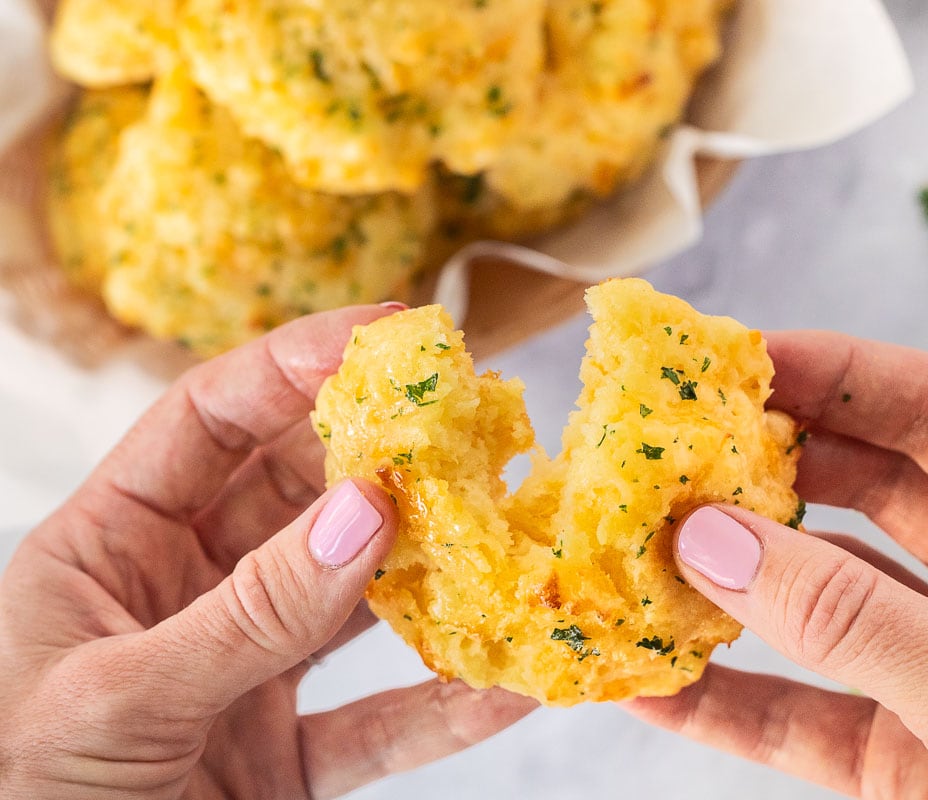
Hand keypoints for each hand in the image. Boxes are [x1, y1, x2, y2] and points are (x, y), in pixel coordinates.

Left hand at [0, 307, 534, 798]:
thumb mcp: (119, 698)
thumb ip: (247, 612)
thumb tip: (366, 510)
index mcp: (108, 550)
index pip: (207, 421)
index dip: (292, 366)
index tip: (384, 334)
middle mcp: (182, 595)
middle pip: (296, 496)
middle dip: (378, 461)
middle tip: (464, 427)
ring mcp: (240, 674)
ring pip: (350, 602)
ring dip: (426, 577)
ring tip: (500, 540)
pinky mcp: (283, 759)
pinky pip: (377, 723)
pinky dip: (441, 709)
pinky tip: (504, 686)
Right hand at [627, 331, 927, 797]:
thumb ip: (852, 618)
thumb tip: (711, 539)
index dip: (846, 374)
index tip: (744, 358)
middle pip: (870, 492)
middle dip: (774, 467)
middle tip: (680, 445)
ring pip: (822, 601)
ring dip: (736, 582)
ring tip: (647, 548)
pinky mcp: (904, 757)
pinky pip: (801, 716)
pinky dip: (727, 704)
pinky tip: (654, 682)